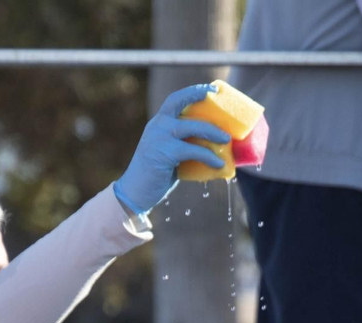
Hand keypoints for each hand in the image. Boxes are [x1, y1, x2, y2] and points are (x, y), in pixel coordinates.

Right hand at [112, 83, 231, 214]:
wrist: (134, 192)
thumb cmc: (155, 175)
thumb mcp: (167, 153)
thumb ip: (183, 144)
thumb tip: (212, 145)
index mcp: (158, 123)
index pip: (175, 100)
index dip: (193, 92)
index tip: (211, 90)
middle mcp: (157, 126)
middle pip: (183, 105)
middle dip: (204, 102)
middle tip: (225, 111)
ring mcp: (160, 138)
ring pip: (193, 127)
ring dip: (213, 132)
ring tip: (226, 140)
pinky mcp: (165, 154)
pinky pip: (193, 151)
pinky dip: (209, 157)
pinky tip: (219, 164)